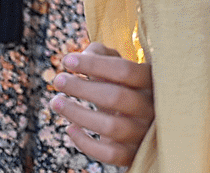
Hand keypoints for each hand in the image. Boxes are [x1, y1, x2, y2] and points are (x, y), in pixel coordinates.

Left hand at [51, 42, 152, 167]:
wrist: (146, 123)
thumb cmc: (125, 88)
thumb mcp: (120, 68)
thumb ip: (103, 55)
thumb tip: (84, 54)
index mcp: (153, 80)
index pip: (124, 70)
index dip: (94, 65)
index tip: (67, 60)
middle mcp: (152, 106)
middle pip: (115, 97)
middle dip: (82, 87)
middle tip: (58, 80)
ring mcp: (144, 132)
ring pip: (110, 127)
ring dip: (77, 113)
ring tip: (56, 102)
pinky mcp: (133, 155)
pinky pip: (108, 154)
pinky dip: (85, 143)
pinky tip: (70, 129)